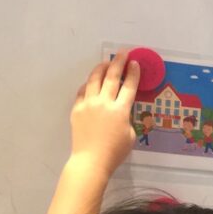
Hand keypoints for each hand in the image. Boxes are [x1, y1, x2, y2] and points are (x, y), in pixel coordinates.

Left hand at [69, 50, 139, 177]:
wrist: (91, 160)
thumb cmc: (115, 152)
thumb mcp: (130, 135)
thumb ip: (127, 118)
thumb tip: (121, 110)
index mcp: (121, 110)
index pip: (129, 86)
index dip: (133, 73)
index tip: (135, 63)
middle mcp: (104, 102)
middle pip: (112, 77)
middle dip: (118, 63)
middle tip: (123, 53)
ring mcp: (88, 104)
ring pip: (94, 79)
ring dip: (101, 68)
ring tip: (106, 63)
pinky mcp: (77, 108)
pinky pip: (83, 91)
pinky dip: (89, 84)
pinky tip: (92, 82)